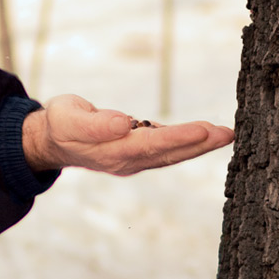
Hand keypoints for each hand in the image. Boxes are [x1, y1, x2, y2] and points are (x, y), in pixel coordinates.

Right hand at [22, 94, 233, 174]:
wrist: (51, 141)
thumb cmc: (58, 124)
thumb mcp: (67, 118)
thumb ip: (94, 124)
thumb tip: (123, 123)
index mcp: (111, 151)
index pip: (151, 145)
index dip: (178, 138)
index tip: (203, 129)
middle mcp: (127, 160)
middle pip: (169, 154)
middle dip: (200, 144)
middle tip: (227, 134)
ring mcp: (133, 160)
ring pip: (171, 154)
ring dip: (199, 145)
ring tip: (226, 134)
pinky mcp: (137, 153)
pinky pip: (166, 150)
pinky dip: (187, 143)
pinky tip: (205, 135)